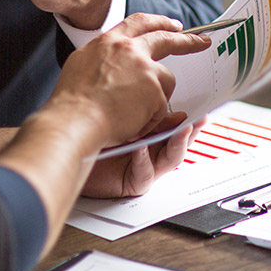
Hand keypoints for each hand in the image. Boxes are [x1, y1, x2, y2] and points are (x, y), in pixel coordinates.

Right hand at [50, 13, 210, 148]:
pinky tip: (131, 122)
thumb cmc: (72, 99)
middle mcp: (129, 49)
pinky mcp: (155, 90)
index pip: (138, 22)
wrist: (75, 118)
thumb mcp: (82, 63)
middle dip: (187, 40)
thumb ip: (103, 56)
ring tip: (131, 112)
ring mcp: (144, 68)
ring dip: (155, 96)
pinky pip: (161, 106)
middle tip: (202, 41)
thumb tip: (112, 59)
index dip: (158, 22)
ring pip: (165, 80)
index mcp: (109, 41)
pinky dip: (151, 117)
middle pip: (165, 39)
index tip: (173, 24)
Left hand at [82, 114, 207, 197]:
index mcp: (148, 131)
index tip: (199, 106)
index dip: (187, 116)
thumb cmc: (90, 131)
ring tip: (182, 130)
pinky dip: (144, 159)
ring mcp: (145, 166)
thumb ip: (140, 104)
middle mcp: (151, 149)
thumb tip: (158, 88)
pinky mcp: (134, 182)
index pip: (172, 122)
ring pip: (171, 158)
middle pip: (178, 140)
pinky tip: (141, 148)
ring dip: (178, 143)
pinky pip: (144, 172)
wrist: (71, 151)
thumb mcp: (120, 112)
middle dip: (191, 130)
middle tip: (200, 119)